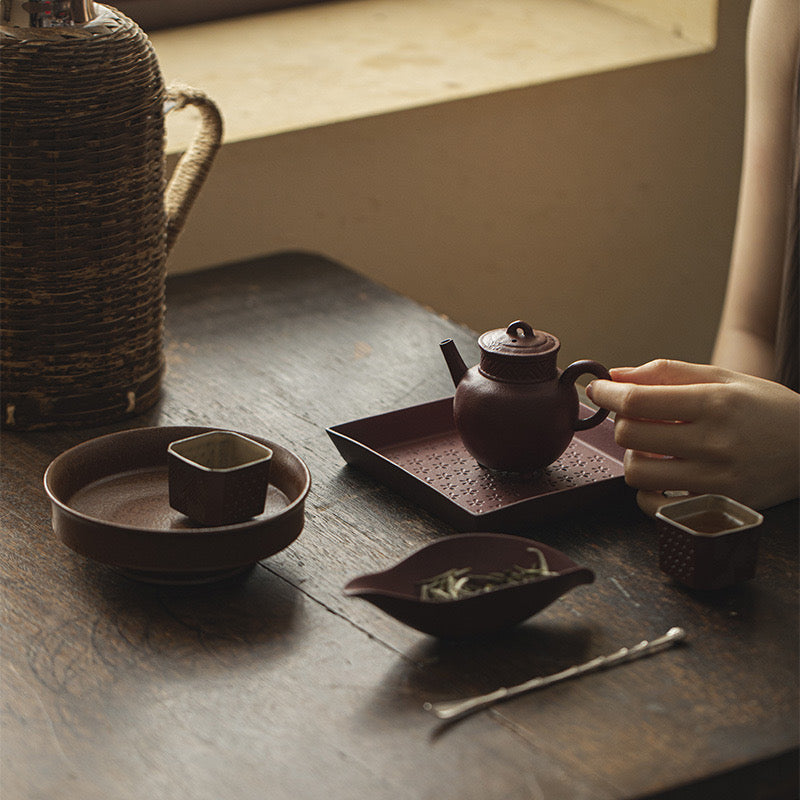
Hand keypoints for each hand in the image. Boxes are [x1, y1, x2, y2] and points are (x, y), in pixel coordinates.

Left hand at [585, 359, 799, 514]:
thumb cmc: (763, 407)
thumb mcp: (723, 378)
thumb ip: (667, 372)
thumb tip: (616, 375)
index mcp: (714, 403)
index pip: (638, 400)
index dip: (607, 394)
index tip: (596, 390)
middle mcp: (715, 442)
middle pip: (630, 435)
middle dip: (622, 423)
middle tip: (636, 418)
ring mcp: (717, 478)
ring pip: (637, 471)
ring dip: (634, 456)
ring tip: (654, 447)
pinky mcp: (717, 505)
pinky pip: (655, 505)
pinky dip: (647, 489)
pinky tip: (663, 473)